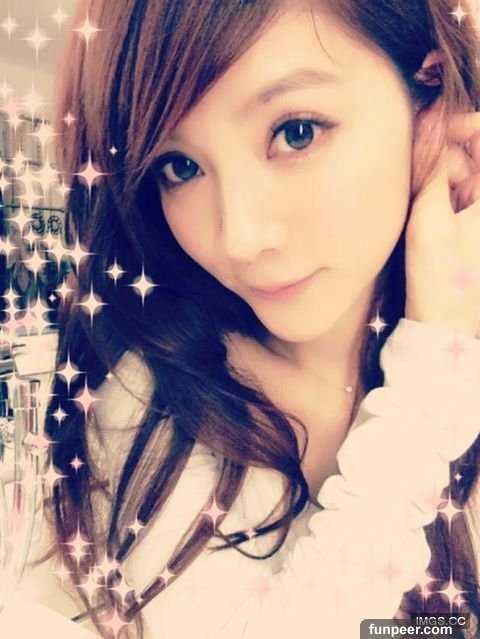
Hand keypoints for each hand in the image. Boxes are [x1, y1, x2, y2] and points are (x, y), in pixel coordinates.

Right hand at [405, 98, 479, 337]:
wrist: (446, 326)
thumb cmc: (441, 279)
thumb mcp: (430, 220)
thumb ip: (430, 169)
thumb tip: (429, 120)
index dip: (460, 124)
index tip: (432, 134)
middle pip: (471, 154)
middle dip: (444, 161)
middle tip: (423, 191)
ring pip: (460, 175)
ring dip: (438, 183)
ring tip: (425, 215)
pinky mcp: (472, 226)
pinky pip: (455, 196)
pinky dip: (439, 199)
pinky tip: (428, 221)